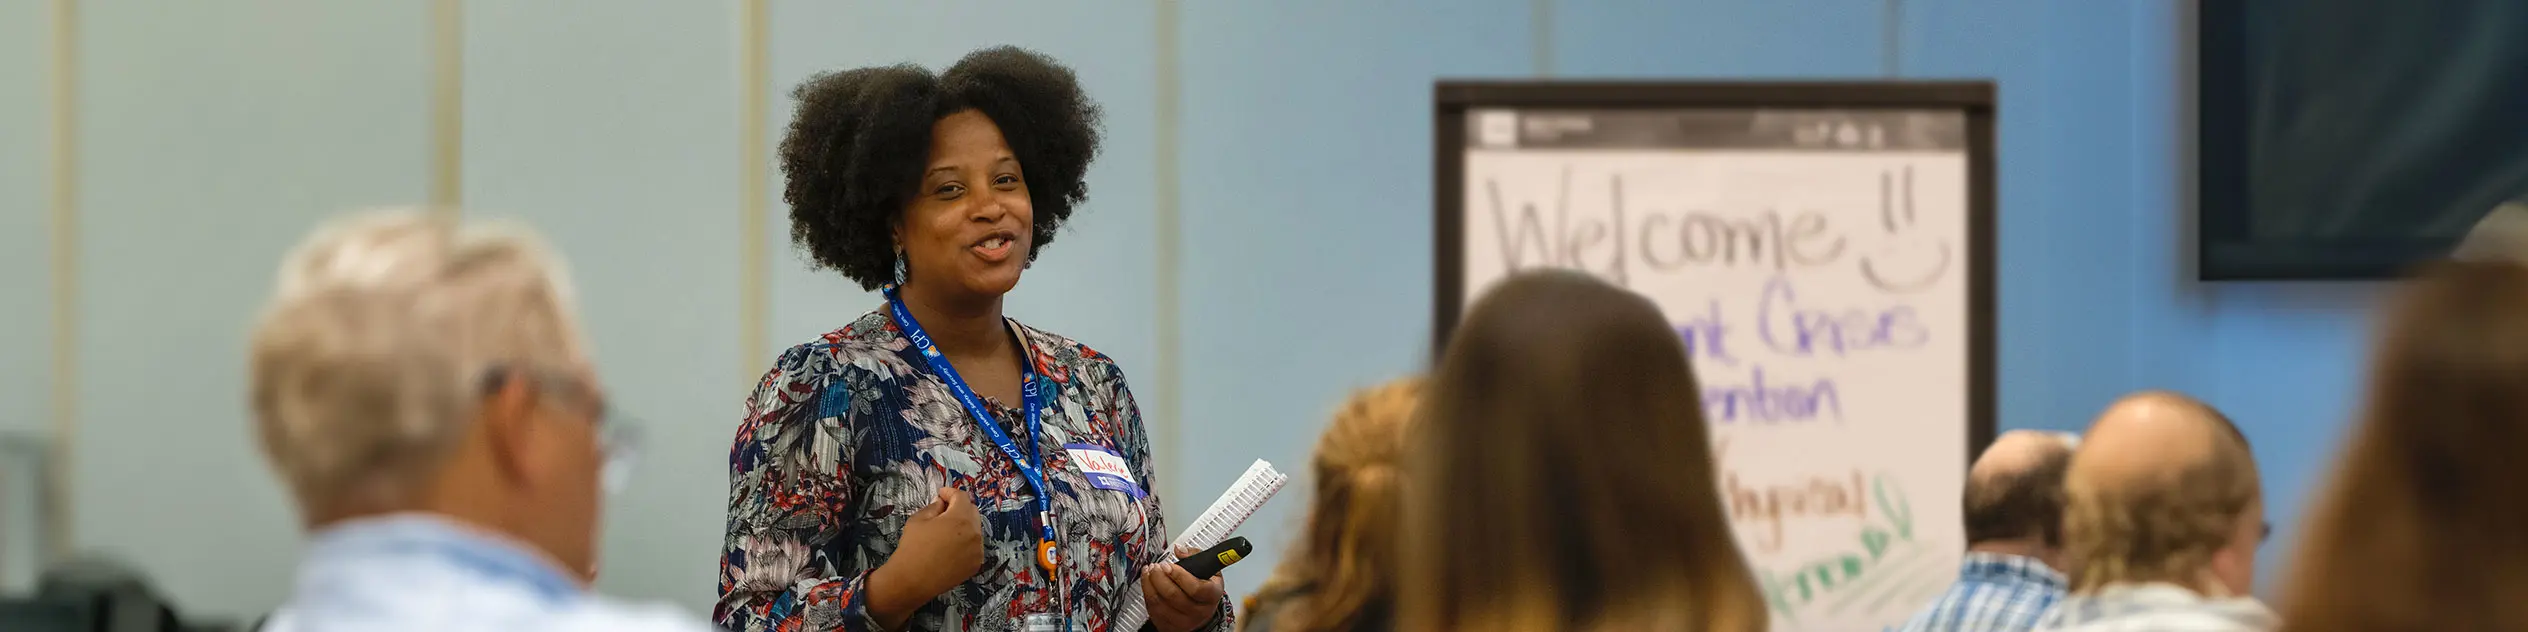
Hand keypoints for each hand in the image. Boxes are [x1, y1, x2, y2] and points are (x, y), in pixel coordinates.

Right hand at [871, 487, 983, 628]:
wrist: (911, 580)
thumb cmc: (912, 547)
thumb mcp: (918, 520)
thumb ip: (934, 507)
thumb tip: (942, 502)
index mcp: (960, 519)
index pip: (962, 497)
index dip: (950, 492)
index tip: (941, 494)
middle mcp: (974, 533)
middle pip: (972, 511)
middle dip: (959, 507)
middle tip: (944, 510)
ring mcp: (978, 550)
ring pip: (975, 529)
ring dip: (964, 525)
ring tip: (946, 530)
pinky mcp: (976, 564)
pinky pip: (974, 546)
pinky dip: (966, 541)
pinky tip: (951, 546)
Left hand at [1141, 545, 1226, 631]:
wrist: (1202, 611)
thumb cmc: (1205, 587)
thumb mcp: (1208, 569)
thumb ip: (1194, 555)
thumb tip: (1179, 550)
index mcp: (1212, 595)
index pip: (1196, 588)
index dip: (1179, 575)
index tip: (1167, 565)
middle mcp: (1199, 612)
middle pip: (1173, 595)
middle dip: (1160, 577)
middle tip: (1156, 566)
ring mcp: (1184, 622)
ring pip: (1160, 603)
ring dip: (1150, 583)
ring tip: (1150, 571)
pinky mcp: (1169, 627)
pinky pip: (1153, 609)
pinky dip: (1147, 593)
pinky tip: (1147, 582)